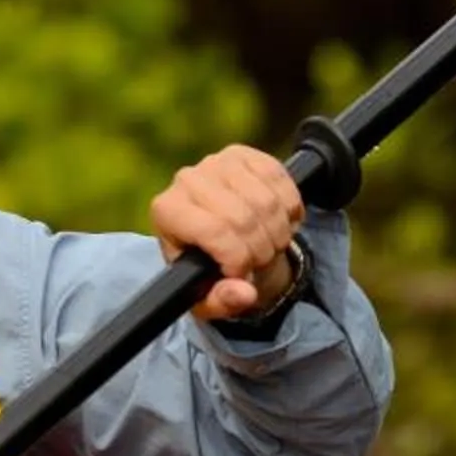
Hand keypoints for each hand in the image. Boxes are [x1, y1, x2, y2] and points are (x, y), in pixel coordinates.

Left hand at [152, 145, 305, 322]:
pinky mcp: (243, 154)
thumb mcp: (207, 297)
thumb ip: (222, 301)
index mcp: (167, 211)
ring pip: (266, 200)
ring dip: (278, 231)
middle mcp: (187, 179)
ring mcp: (216, 161)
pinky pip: (279, 178)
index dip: (237, 258)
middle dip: (260, 249)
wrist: (219, 239)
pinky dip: (289, 207)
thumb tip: (244, 293)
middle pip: (243, 217)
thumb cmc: (207, 271)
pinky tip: (280, 221)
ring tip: (269, 245)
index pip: (214, 230)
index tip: (242, 274)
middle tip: (260, 262)